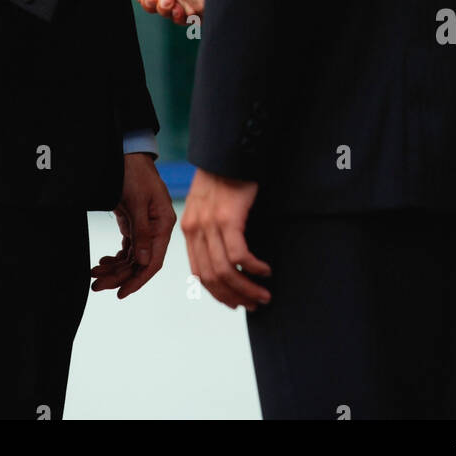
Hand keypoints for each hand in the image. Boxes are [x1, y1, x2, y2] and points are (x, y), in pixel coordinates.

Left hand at [90, 153, 175, 298]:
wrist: (126, 153)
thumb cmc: (134, 172)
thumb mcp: (137, 201)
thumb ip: (142, 233)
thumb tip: (143, 263)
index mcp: (163, 223)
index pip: (154, 261)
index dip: (138, 280)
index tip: (121, 293)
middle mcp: (157, 229)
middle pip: (139, 262)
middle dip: (118, 276)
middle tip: (96, 285)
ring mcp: (146, 227)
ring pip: (131, 258)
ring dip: (114, 268)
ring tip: (94, 274)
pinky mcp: (134, 224)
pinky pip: (126, 248)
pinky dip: (115, 258)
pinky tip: (102, 262)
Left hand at [180, 167, 270, 311]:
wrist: (228, 150)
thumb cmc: (224, 178)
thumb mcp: (208, 205)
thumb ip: (210, 231)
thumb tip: (228, 260)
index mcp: (190, 229)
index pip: (200, 273)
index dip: (218, 293)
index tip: (236, 302)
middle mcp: (195, 229)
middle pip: (211, 277)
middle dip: (234, 296)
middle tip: (254, 304)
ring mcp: (210, 223)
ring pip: (225, 270)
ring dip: (246, 288)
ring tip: (263, 294)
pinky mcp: (228, 217)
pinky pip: (239, 254)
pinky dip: (253, 267)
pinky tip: (265, 270)